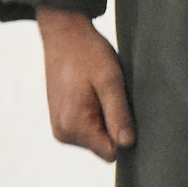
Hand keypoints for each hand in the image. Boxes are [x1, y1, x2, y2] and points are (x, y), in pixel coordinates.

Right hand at [35, 7, 134, 161]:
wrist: (64, 34)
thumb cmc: (87, 52)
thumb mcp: (110, 80)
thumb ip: (118, 115)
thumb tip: (127, 145)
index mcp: (74, 125)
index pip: (110, 153)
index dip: (123, 134)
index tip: (123, 108)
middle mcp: (62, 133)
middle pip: (103, 146)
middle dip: (113, 125)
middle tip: (111, 94)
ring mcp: (59, 127)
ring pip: (95, 138)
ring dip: (104, 118)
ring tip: (100, 91)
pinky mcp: (60, 120)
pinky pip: (86, 129)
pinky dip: (95, 114)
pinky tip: (93, 93)